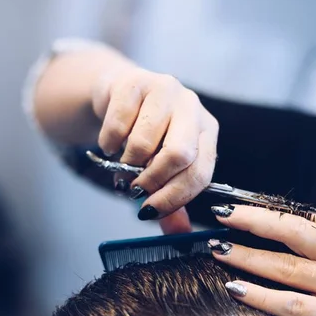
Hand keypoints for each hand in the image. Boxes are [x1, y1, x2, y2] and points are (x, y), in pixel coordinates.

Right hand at [92, 67, 218, 231]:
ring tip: (122, 164)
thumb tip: (179, 235)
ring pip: (144, 142)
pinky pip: (118, 125)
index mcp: (206, 131)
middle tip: (135, 188)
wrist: (118, 94)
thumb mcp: (163, 167)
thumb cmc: (146, 135)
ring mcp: (166, 89)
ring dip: (126, 163)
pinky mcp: (135, 81)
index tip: (148, 210)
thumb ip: (172, 201)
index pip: (201, 173)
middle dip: (152, 180)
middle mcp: (192, 107)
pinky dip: (109, 144)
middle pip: (179, 155)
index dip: (174, 198)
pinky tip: (110, 144)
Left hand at [209, 204, 315, 315]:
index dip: (272, 212)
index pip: (308, 217)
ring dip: (246, 257)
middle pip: (293, 233)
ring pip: (284, 267)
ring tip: (218, 249)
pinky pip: (289, 304)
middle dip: (253, 221)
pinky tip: (235, 288)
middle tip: (223, 214)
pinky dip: (260, 296)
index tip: (243, 209)